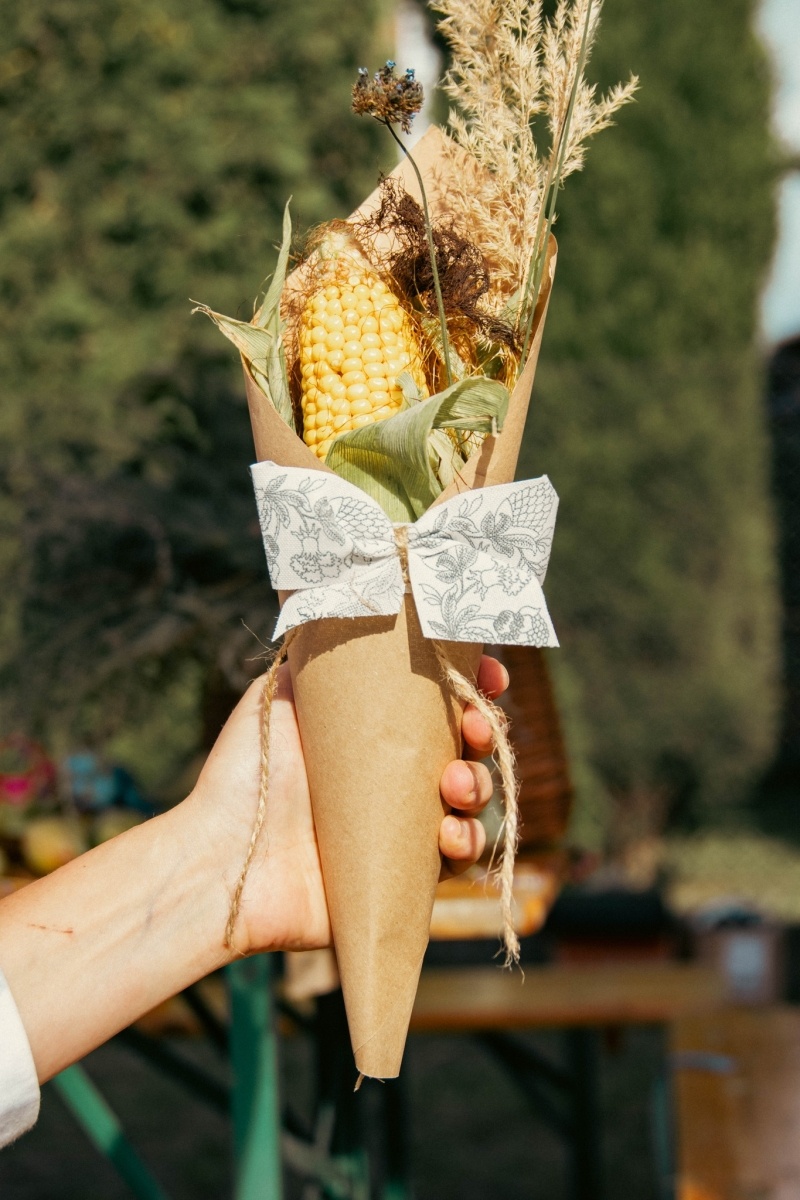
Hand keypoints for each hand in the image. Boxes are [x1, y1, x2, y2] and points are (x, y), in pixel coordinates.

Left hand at [190, 655, 508, 956]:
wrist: (223, 856)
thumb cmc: (244, 774)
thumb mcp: (277, 695)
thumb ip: (318, 656)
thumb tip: (352, 606)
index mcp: (371, 732)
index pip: (438, 701)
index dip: (474, 685)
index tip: (489, 674)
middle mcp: (392, 776)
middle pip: (466, 747)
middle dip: (483, 731)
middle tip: (472, 726)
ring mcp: (400, 826)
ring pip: (471, 801)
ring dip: (479, 786)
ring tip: (455, 785)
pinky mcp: (402, 876)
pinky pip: (457, 859)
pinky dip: (466, 844)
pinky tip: (447, 835)